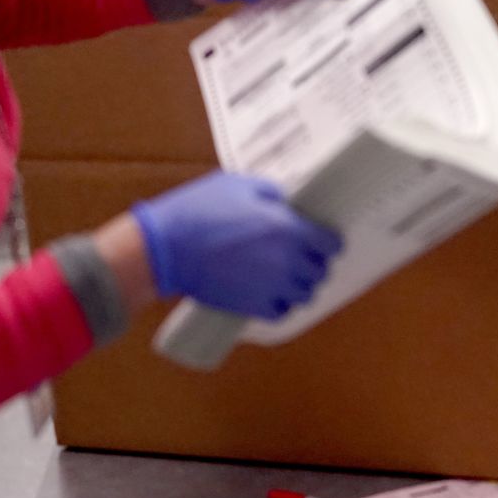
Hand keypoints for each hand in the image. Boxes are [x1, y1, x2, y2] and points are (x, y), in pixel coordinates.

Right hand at [131, 171, 342, 319]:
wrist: (166, 247)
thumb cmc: (200, 210)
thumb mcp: (240, 185)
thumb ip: (271, 193)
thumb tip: (287, 204)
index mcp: (289, 228)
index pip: (331, 244)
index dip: (329, 242)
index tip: (323, 240)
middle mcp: (287, 260)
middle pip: (321, 271)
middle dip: (315, 263)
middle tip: (303, 256)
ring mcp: (271, 286)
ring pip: (305, 295)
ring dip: (300, 285)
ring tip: (287, 276)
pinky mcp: (251, 305)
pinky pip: (281, 312)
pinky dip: (281, 304)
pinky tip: (272, 293)